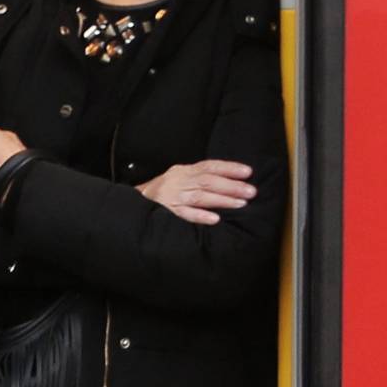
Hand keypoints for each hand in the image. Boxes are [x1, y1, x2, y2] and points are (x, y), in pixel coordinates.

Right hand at [139, 159, 257, 225]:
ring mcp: (172, 197)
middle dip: (231, 186)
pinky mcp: (167, 212)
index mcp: (183, 171)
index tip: (247, 172)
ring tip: (240, 204)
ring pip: (199, 196)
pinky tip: (214, 219)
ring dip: (221, 200)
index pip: (209, 166)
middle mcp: (178, 182)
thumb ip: (200, 177)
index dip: (229, 168)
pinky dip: (200, 216)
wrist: (135, 200)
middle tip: (250, 191)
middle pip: (207, 181)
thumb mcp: (180, 177)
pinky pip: (184, 214)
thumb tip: (231, 180)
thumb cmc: (164, 190)